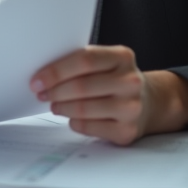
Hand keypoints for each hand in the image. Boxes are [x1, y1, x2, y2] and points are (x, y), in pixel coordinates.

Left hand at [30, 45, 187, 144]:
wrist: (150, 102)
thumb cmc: (116, 79)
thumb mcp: (106, 62)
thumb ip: (81, 62)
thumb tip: (43, 74)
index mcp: (122, 56)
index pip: (84, 60)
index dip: (56, 70)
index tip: (36, 79)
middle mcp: (130, 81)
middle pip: (81, 86)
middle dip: (54, 91)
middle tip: (41, 93)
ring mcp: (132, 108)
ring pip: (83, 109)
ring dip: (61, 107)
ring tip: (53, 105)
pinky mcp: (127, 131)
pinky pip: (89, 128)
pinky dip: (74, 122)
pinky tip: (71, 117)